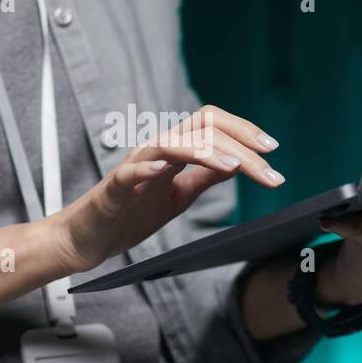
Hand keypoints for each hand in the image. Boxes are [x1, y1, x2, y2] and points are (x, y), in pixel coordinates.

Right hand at [51, 104, 282, 272]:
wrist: (89, 237)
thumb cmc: (131, 214)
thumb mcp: (180, 195)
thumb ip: (205, 177)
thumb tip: (240, 163)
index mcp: (174, 151)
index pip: (212, 125)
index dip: (244, 131)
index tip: (272, 150)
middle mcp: (156, 150)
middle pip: (201, 129)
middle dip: (240, 145)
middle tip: (269, 168)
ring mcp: (135, 166)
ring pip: (173, 144)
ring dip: (208, 153)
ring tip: (235, 168)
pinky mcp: (114, 187)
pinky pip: (130, 171)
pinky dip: (147, 168)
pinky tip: (166, 171)